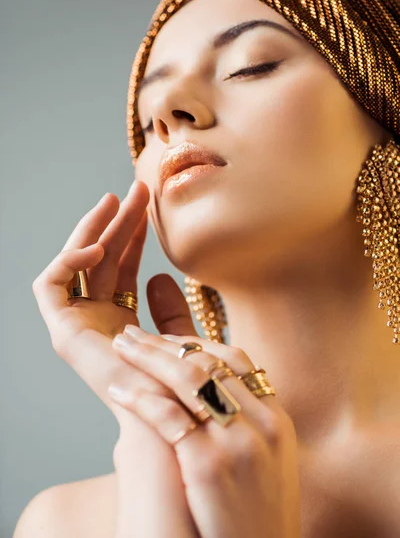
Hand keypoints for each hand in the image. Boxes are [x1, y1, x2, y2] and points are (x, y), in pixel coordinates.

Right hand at [32, 179, 198, 536]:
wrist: (170, 425)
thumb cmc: (184, 387)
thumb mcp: (180, 338)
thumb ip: (172, 311)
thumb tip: (167, 278)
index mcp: (122, 321)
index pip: (122, 267)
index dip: (133, 235)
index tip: (150, 205)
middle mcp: (97, 322)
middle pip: (102, 260)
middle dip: (118, 223)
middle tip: (137, 189)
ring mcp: (78, 326)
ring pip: (78, 264)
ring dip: (95, 229)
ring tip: (115, 198)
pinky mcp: (62, 333)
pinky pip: (50, 285)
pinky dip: (68, 261)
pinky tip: (97, 246)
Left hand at [108, 327, 301, 537]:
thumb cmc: (256, 516)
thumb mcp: (267, 462)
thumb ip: (247, 421)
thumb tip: (214, 392)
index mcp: (276, 418)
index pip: (236, 358)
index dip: (196, 342)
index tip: (166, 338)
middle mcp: (262, 423)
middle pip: (207, 361)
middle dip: (164, 342)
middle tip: (133, 333)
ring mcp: (237, 442)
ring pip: (187, 377)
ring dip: (148, 356)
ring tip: (120, 346)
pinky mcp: (209, 465)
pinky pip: (168, 416)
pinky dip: (140, 397)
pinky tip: (118, 390)